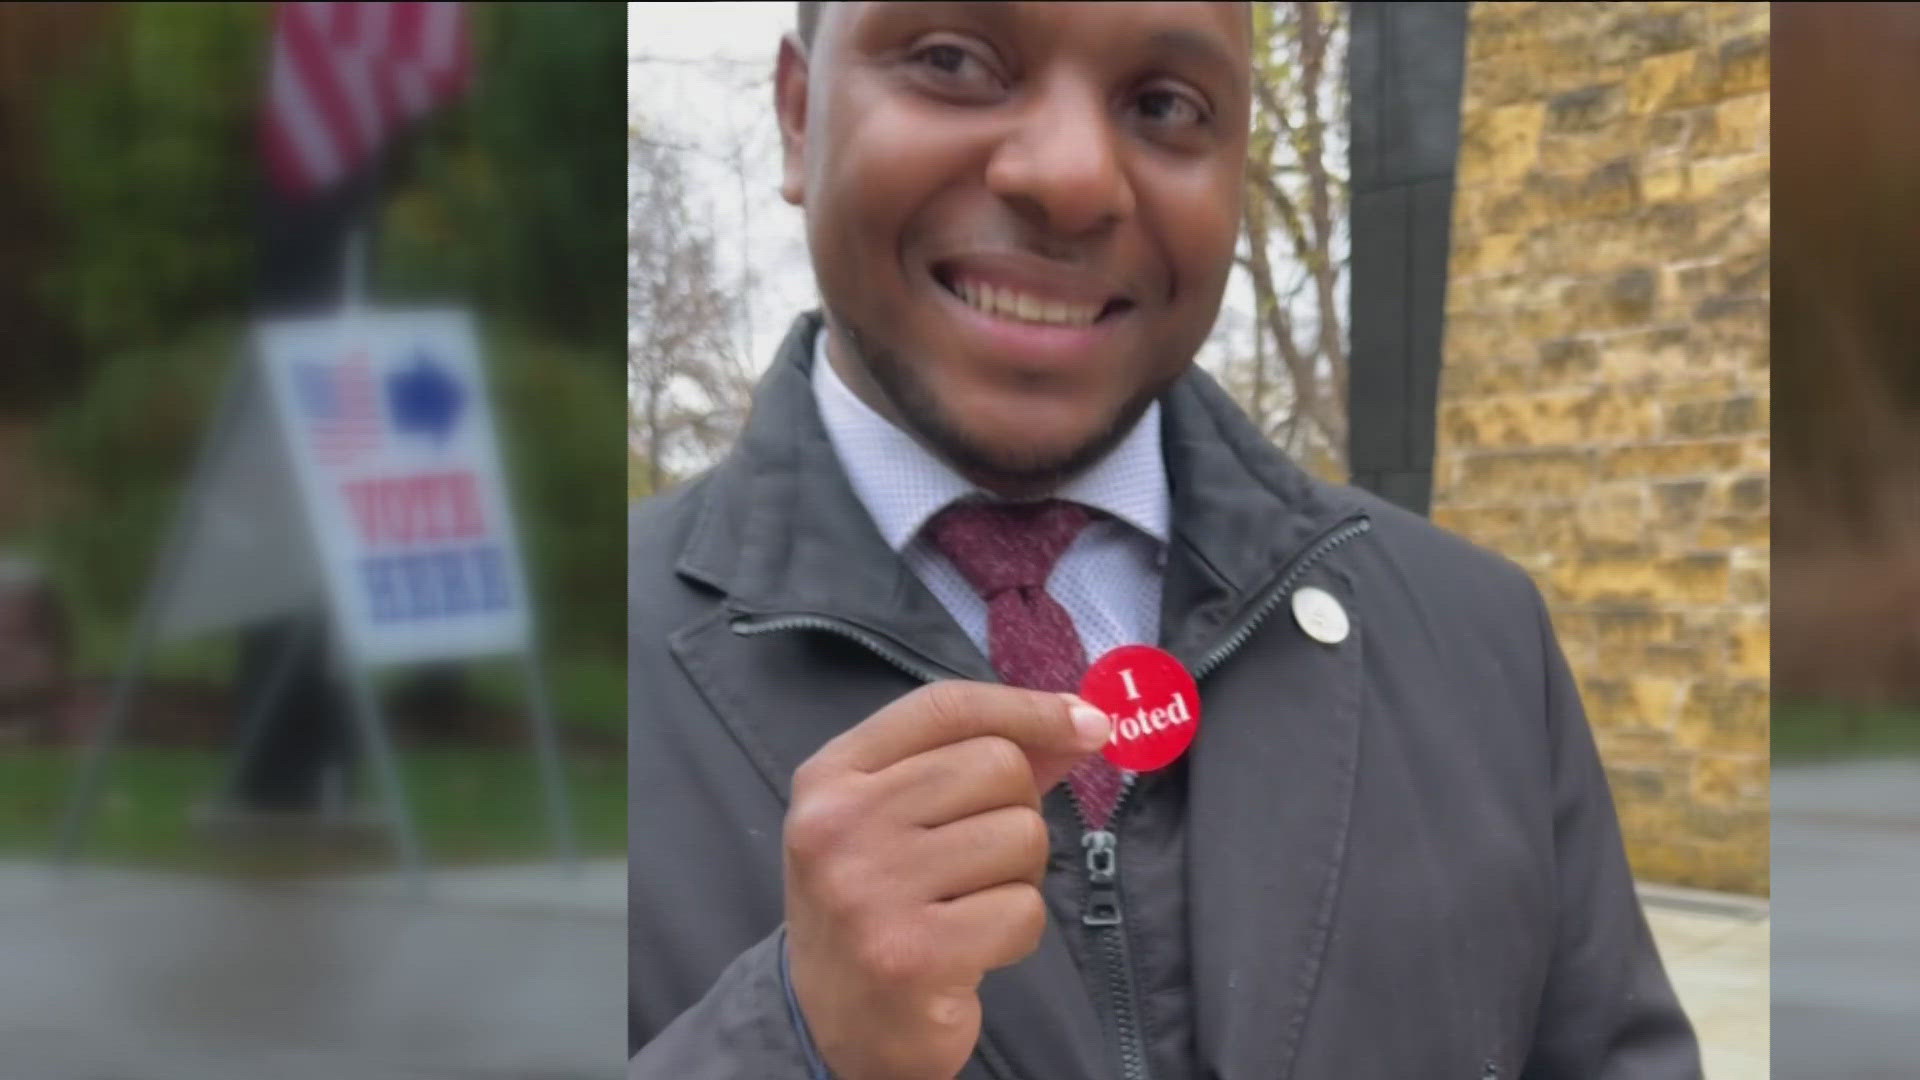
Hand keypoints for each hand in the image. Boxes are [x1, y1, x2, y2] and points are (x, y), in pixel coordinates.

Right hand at [783, 681, 1109, 1079]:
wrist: (831, 1025)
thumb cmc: (878, 905)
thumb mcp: (900, 818)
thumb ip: (978, 762)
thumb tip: (1081, 723)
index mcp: (830, 776)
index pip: (945, 707)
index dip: (1026, 708)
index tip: (1087, 723)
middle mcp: (839, 823)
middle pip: (996, 764)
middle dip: (1019, 810)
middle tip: (984, 860)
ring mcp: (870, 889)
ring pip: (1022, 835)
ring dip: (1020, 876)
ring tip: (971, 905)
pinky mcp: (911, 954)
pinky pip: (1023, 910)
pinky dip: (1018, 931)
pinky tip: (973, 947)